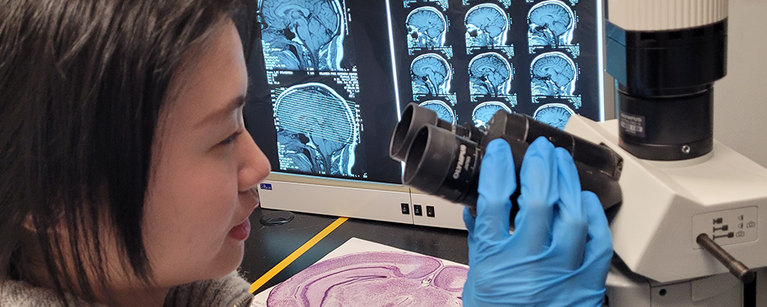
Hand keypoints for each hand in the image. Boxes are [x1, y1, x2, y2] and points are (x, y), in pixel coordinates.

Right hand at [462, 137, 612, 306]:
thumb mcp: (479, 277)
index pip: (494, 198)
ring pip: (572, 213)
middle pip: (538, 198)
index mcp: (495, 257)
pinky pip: (598, 240)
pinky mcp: (587, 281)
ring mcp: (561, 270)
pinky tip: (586, 200)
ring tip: (562, 164)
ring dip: (568, 181)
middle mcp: (529, 260)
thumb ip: (481, 239)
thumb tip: (477, 209)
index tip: (500, 150)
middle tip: (541, 149)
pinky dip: (594, 215)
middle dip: (540, 165)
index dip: (498, 166)